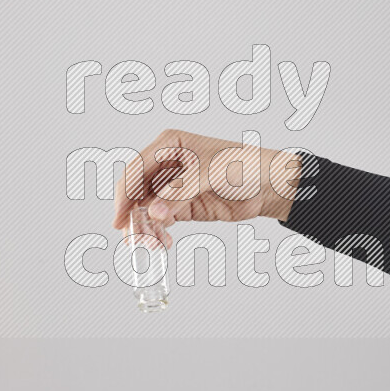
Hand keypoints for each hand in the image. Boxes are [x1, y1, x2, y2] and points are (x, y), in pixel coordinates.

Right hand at [112, 129, 300, 246]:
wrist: (269, 185)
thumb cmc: (244, 165)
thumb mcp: (211, 173)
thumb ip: (181, 193)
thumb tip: (155, 212)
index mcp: (168, 146)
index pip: (136, 169)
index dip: (124, 194)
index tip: (120, 218)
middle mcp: (165, 165)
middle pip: (136, 192)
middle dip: (132, 215)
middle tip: (134, 238)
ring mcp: (172, 188)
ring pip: (145, 209)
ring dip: (144, 228)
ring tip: (151, 245)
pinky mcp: (181, 207)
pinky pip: (161, 221)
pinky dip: (158, 233)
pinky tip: (163, 242)